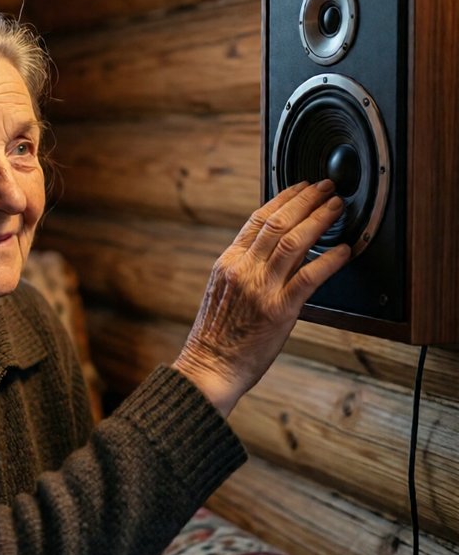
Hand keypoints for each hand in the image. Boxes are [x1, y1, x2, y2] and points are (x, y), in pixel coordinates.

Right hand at [173, 179, 350, 416]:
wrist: (210, 366)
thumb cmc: (217, 336)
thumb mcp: (222, 292)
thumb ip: (244, 268)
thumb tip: (274, 250)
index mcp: (228, 263)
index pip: (257, 220)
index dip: (283, 199)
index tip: (300, 187)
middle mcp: (243, 270)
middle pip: (277, 223)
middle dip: (305, 200)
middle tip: (326, 188)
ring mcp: (260, 288)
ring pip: (293, 242)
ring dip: (318, 220)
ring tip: (336, 207)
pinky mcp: (279, 310)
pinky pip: (309, 278)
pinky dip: (329, 261)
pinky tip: (344, 251)